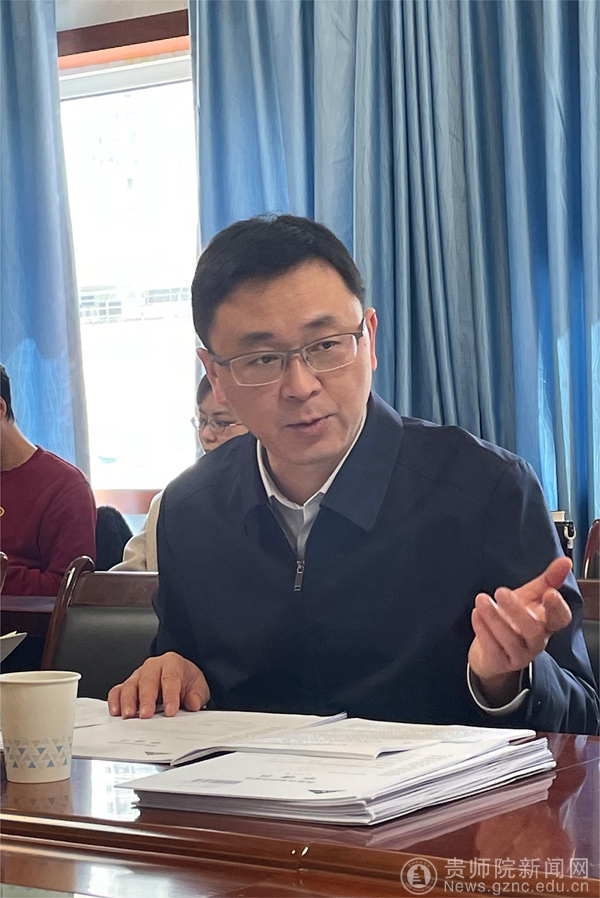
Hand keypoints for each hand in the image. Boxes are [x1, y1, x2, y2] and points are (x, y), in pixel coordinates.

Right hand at [107, 652, 209, 718]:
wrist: (180, 677)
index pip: (171, 678)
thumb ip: (196, 696)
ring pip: (130, 686)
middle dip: (146, 699)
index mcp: (172, 663)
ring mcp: (138, 676)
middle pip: (148, 681)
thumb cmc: (186, 681)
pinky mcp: (128, 685)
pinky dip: (115, 701)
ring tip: (129, 716)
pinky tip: (116, 712)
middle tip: (146, 715)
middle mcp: (153, 667)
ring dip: (128, 702)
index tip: (171, 711)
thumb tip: (193, 704)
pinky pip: (118, 691)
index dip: (170, 696)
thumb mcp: (198, 687)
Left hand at [468, 557, 572, 703]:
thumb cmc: (513, 620)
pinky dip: (483, 631)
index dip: (557, 608)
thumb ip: (546, 580)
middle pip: (533, 630)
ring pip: (510, 640)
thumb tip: (565, 561)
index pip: (560, 620)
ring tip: (481, 599)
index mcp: (546, 624)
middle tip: (500, 591)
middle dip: (517, 611)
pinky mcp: (499, 663)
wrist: (490, 653)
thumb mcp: (528, 598)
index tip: (550, 592)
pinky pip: (493, 649)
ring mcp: (518, 655)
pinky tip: (476, 614)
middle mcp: (535, 642)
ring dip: (495, 619)